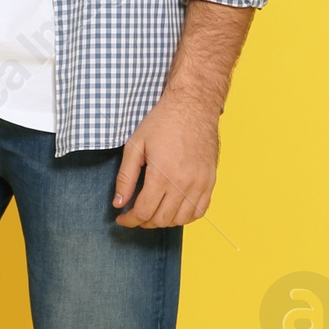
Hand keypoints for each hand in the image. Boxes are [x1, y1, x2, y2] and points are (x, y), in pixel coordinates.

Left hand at [112, 86, 218, 227]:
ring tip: (153, 211)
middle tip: (135, 214)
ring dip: (164, 221)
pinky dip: (185, 216)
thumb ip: (125, 177)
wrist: (193, 106)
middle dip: (144, 221)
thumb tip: (119, 204)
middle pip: (161, 219)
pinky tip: (174, 208)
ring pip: (181, 219)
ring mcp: (199, 183)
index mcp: (162, 174)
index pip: (144, 212)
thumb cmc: (162, 122)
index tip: (122, 218)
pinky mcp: (210, 181)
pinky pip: (199, 211)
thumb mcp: (135, 145)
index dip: (129, 220)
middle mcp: (183, 183)